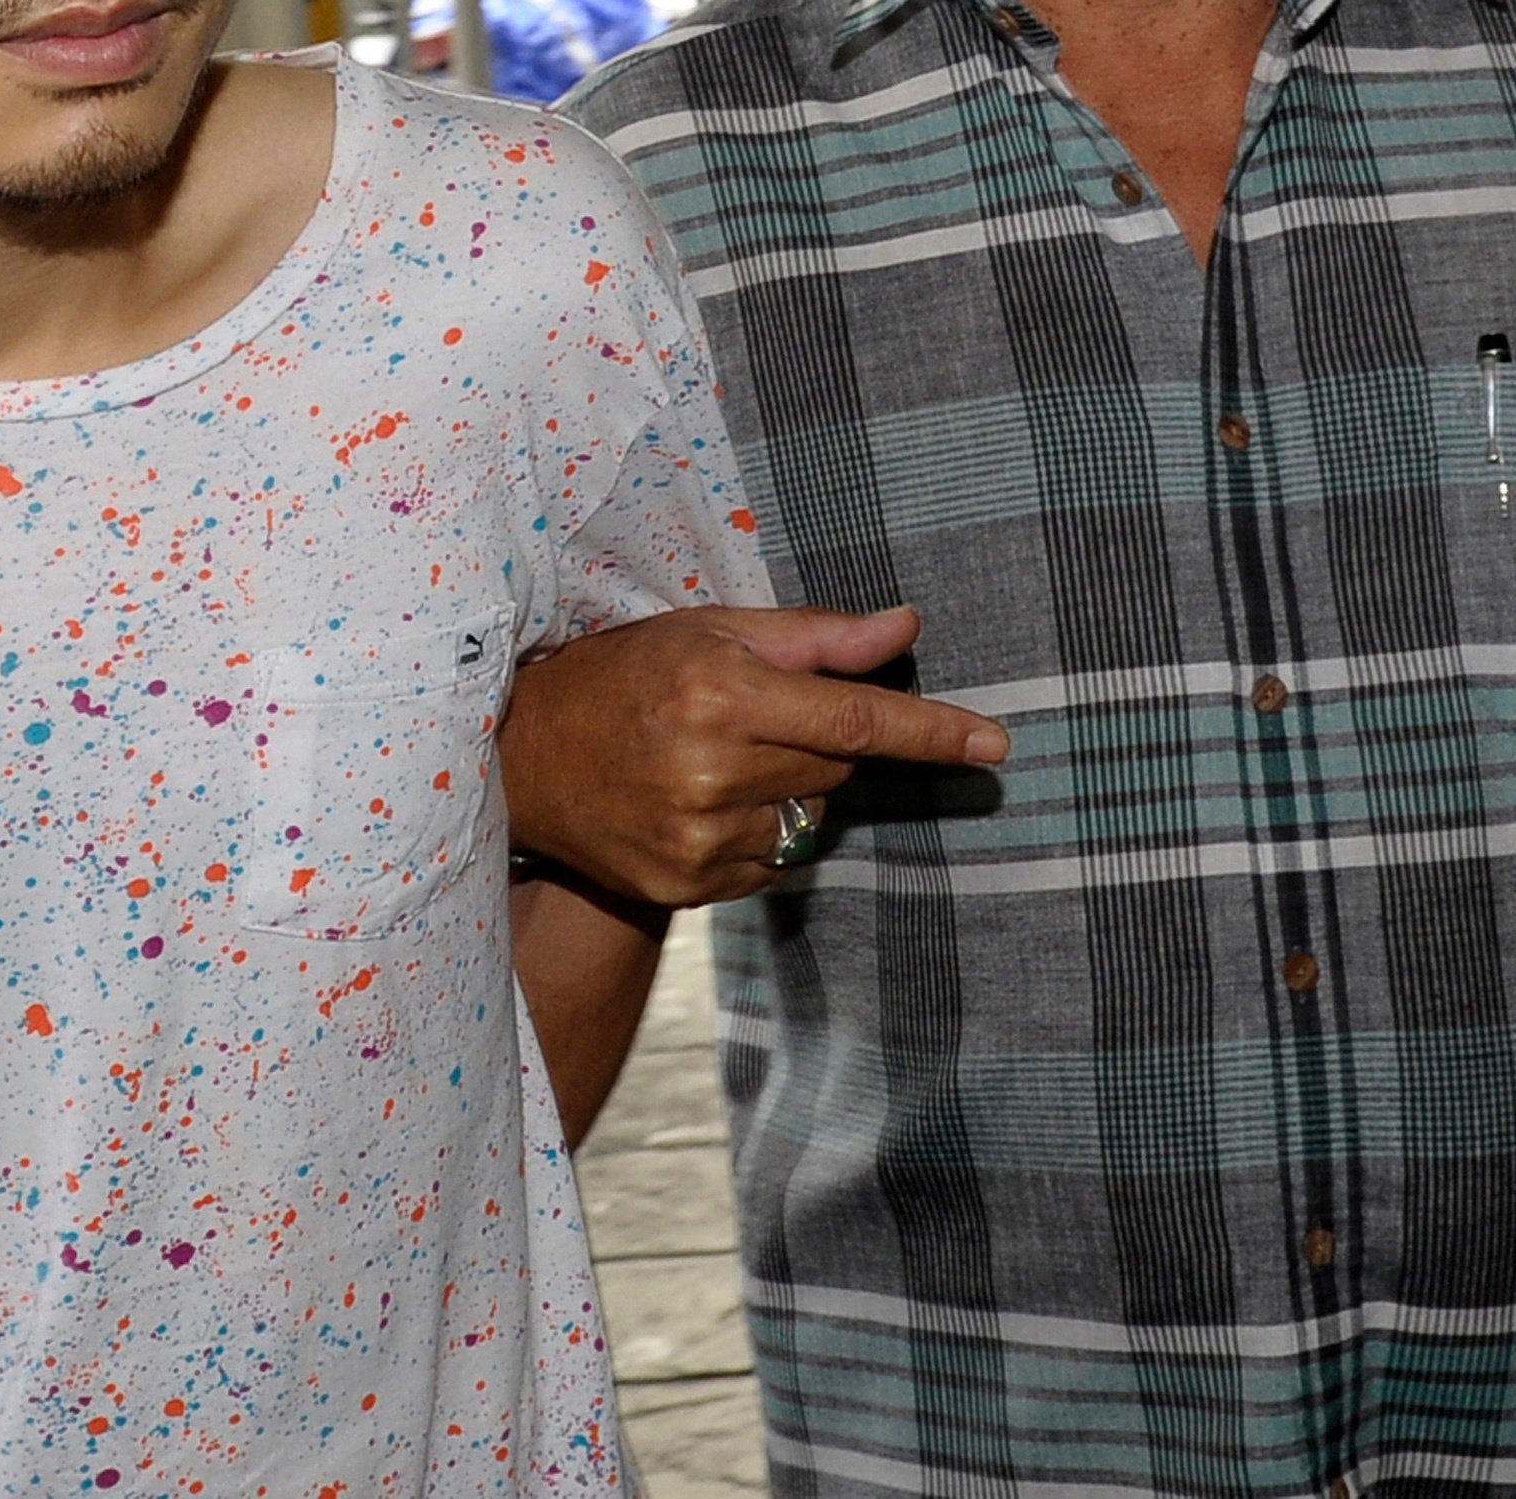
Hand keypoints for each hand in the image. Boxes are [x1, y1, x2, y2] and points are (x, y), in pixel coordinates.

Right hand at [499, 606, 1005, 907]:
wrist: (519, 758)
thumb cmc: (620, 675)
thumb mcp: (707, 629)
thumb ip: (812, 637)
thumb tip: (906, 628)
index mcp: (720, 694)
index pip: (857, 721)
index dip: (934, 732)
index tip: (996, 745)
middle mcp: (711, 771)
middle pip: (838, 770)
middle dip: (819, 742)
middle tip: (753, 717)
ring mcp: (697, 839)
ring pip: (808, 820)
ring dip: (785, 791)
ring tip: (712, 762)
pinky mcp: (686, 888)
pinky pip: (769, 863)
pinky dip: (753, 832)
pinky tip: (697, 803)